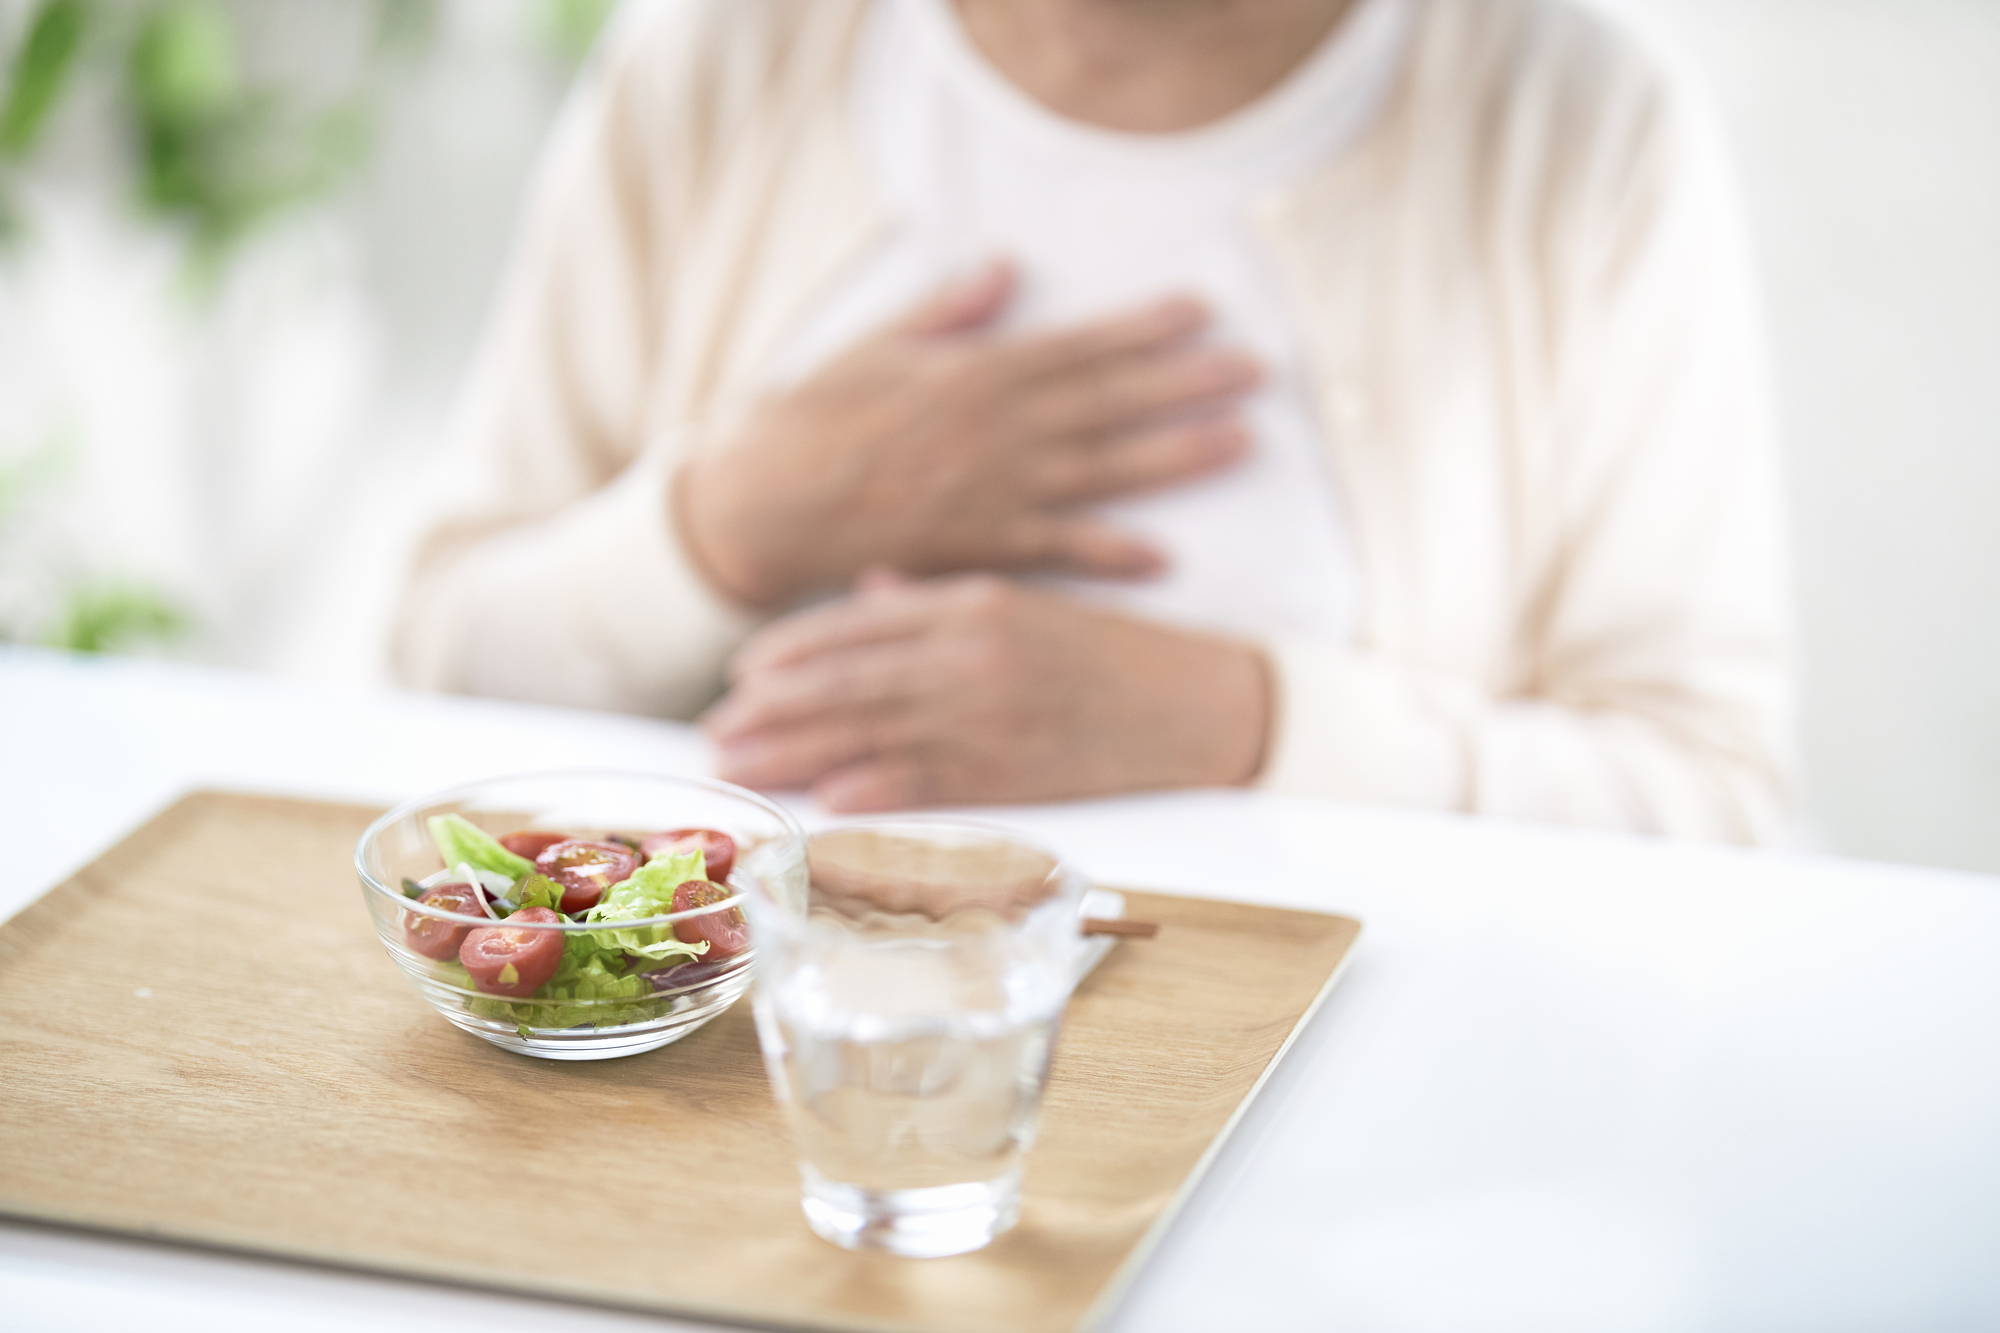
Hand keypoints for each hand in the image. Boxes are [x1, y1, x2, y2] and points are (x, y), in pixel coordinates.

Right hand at [675, 262, 1259, 607]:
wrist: (765, 508)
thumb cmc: (812, 422)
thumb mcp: (874, 346)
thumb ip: (948, 311)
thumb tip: (1003, 267)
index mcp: (973, 375)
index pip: (1077, 346)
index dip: (1144, 328)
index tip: (1201, 312)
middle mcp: (997, 432)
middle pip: (1110, 402)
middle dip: (1188, 383)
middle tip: (1257, 372)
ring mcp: (993, 493)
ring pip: (1102, 470)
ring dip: (1176, 457)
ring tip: (1240, 441)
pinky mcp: (977, 549)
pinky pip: (1057, 553)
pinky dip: (1109, 556)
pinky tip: (1163, 558)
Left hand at [702, 571, 1271, 809]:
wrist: (1207, 703)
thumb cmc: (1117, 654)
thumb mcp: (1028, 604)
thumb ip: (941, 599)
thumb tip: (870, 591)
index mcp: (975, 601)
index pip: (857, 623)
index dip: (790, 650)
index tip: (740, 673)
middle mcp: (972, 653)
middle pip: (846, 680)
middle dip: (770, 708)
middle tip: (713, 733)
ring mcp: (993, 713)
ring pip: (870, 730)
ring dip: (795, 751)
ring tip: (737, 766)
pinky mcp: (1019, 771)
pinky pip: (930, 781)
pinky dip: (873, 790)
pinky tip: (823, 799)